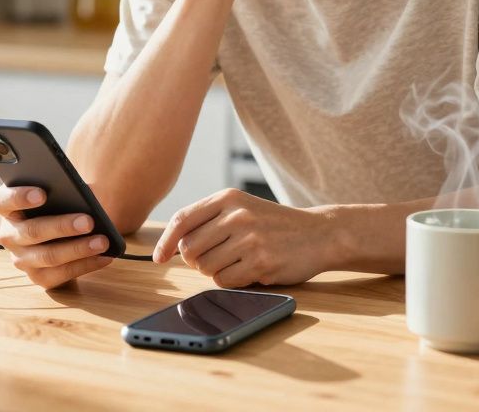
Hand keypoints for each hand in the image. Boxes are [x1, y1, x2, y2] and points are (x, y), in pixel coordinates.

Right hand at [0, 185, 113, 289]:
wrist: (62, 232)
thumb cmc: (59, 204)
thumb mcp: (56, 193)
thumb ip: (61, 191)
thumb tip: (83, 197)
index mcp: (6, 208)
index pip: (2, 201)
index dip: (20, 197)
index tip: (42, 194)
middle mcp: (8, 234)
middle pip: (32, 231)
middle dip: (62, 226)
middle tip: (88, 220)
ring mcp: (21, 259)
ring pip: (48, 256)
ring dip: (78, 249)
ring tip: (103, 241)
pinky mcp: (38, 277)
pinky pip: (61, 274)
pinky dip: (86, 265)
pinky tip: (104, 257)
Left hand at [153, 188, 330, 287]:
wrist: (319, 233)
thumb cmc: (274, 224)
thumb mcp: (243, 208)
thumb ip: (209, 220)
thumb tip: (171, 245)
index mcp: (228, 198)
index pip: (182, 219)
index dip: (165, 242)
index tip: (158, 258)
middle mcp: (237, 215)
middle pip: (189, 248)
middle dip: (195, 260)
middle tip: (216, 258)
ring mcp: (249, 238)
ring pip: (205, 267)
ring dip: (215, 271)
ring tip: (236, 262)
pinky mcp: (260, 262)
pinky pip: (224, 281)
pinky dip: (231, 281)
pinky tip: (248, 270)